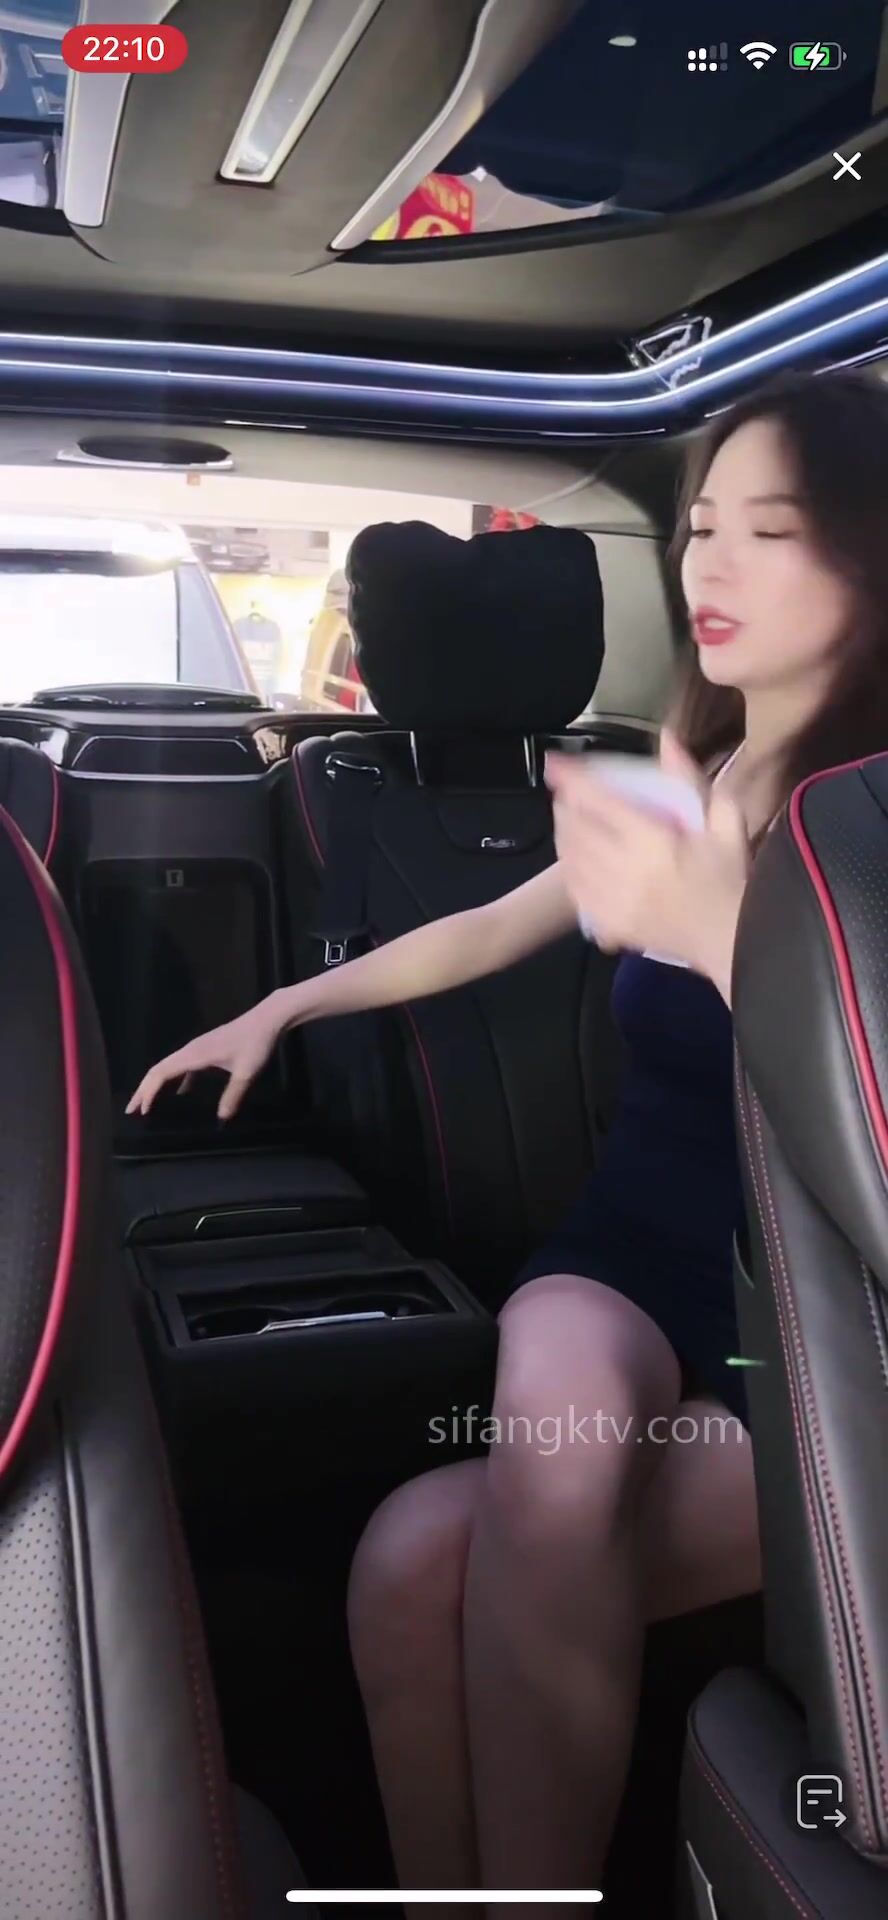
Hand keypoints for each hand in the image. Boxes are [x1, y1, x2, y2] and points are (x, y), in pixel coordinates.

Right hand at [126, 993, 284, 1121]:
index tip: (141, 1111)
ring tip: (149, 1104)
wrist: (267, 1019)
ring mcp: (198, 1049)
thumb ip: (233, 1095)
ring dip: (157, 1084)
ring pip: (170, 1067)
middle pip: (159, 1070)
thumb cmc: (256, 1043)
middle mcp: (191, 1050)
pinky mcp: (207, 1050)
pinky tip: (181, 1094)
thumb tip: (221, 1118)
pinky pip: (184, 1067)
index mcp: (194, 1054)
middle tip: (132, 1110)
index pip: (161, 1073)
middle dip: (144, 1090)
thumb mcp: (246, 1073)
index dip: (148, 1091)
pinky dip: (177, 1080)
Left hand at [546, 730, 749, 996]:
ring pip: (571, 860)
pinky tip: (577, 860)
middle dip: (566, 806)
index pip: (600, 802)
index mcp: (652, 841)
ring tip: (569, 821)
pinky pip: (576, 892)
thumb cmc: (730, 878)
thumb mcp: (723, 820)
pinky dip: (571, 871)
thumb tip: (667, 737)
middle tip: (567, 793)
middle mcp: (626, 870)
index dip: (573, 780)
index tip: (556, 764)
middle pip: (576, 830)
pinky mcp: (611, 925)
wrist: (732, 939)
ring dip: (565, 836)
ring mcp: (614, 901)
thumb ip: (691, 778)